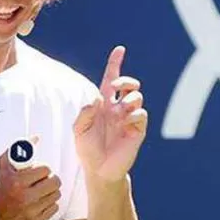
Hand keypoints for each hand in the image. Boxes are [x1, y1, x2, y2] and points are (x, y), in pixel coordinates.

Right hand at [0, 139, 61, 219]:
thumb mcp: (5, 165)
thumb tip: (36, 137)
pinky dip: (50, 204)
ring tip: (42, 191)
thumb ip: (18, 149)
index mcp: (18, 182)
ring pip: (56, 195)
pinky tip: (41, 201)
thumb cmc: (0, 185)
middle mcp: (25, 197)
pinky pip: (54, 208)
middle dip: (51, 179)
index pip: (46, 170)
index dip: (44, 169)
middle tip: (45, 180)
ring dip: (51, 192)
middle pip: (55, 183)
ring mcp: (31, 211)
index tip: (39, 172)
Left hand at [74, 46, 147, 183]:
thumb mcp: (78, 129)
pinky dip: (134, 115)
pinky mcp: (138, 129)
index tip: (120, 49)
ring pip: (136, 97)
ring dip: (128, 99)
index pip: (111, 78)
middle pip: (129, 84)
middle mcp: (118, 108)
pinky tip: (126, 122)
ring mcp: (129, 118)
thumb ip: (85, 112)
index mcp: (103, 103)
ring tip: (120, 111)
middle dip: (126, 80)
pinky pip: (141, 114)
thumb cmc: (87, 149)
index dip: (116, 63)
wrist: (99, 169)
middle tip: (117, 87)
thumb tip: (99, 98)